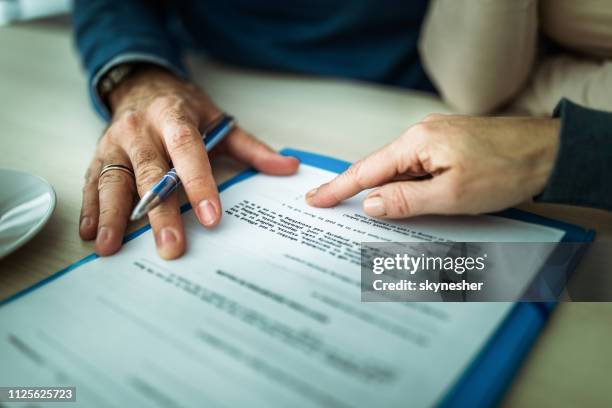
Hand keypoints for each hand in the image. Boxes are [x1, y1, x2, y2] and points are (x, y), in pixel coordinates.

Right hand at [79, 67, 298, 258]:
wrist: (143, 85)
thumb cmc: (184, 109)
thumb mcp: (218, 119)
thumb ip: (251, 147)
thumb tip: (288, 168)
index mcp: (174, 117)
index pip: (187, 150)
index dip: (198, 182)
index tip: (211, 217)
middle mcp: (140, 129)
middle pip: (150, 172)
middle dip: (159, 212)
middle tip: (170, 246)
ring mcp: (115, 143)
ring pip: (114, 180)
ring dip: (113, 216)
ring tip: (112, 248)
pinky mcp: (99, 155)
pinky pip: (92, 182)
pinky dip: (91, 209)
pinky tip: (91, 234)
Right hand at [306, 114, 559, 217]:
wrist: (549, 152)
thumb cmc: (507, 168)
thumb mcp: (452, 194)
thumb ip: (407, 200)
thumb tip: (370, 204)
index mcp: (417, 142)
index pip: (366, 169)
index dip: (338, 187)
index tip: (315, 198)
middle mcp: (421, 136)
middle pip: (378, 168)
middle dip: (353, 189)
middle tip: (325, 203)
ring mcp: (435, 140)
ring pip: (398, 172)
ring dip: (384, 192)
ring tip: (366, 212)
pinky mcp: (447, 148)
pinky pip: (416, 170)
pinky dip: (404, 187)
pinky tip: (402, 201)